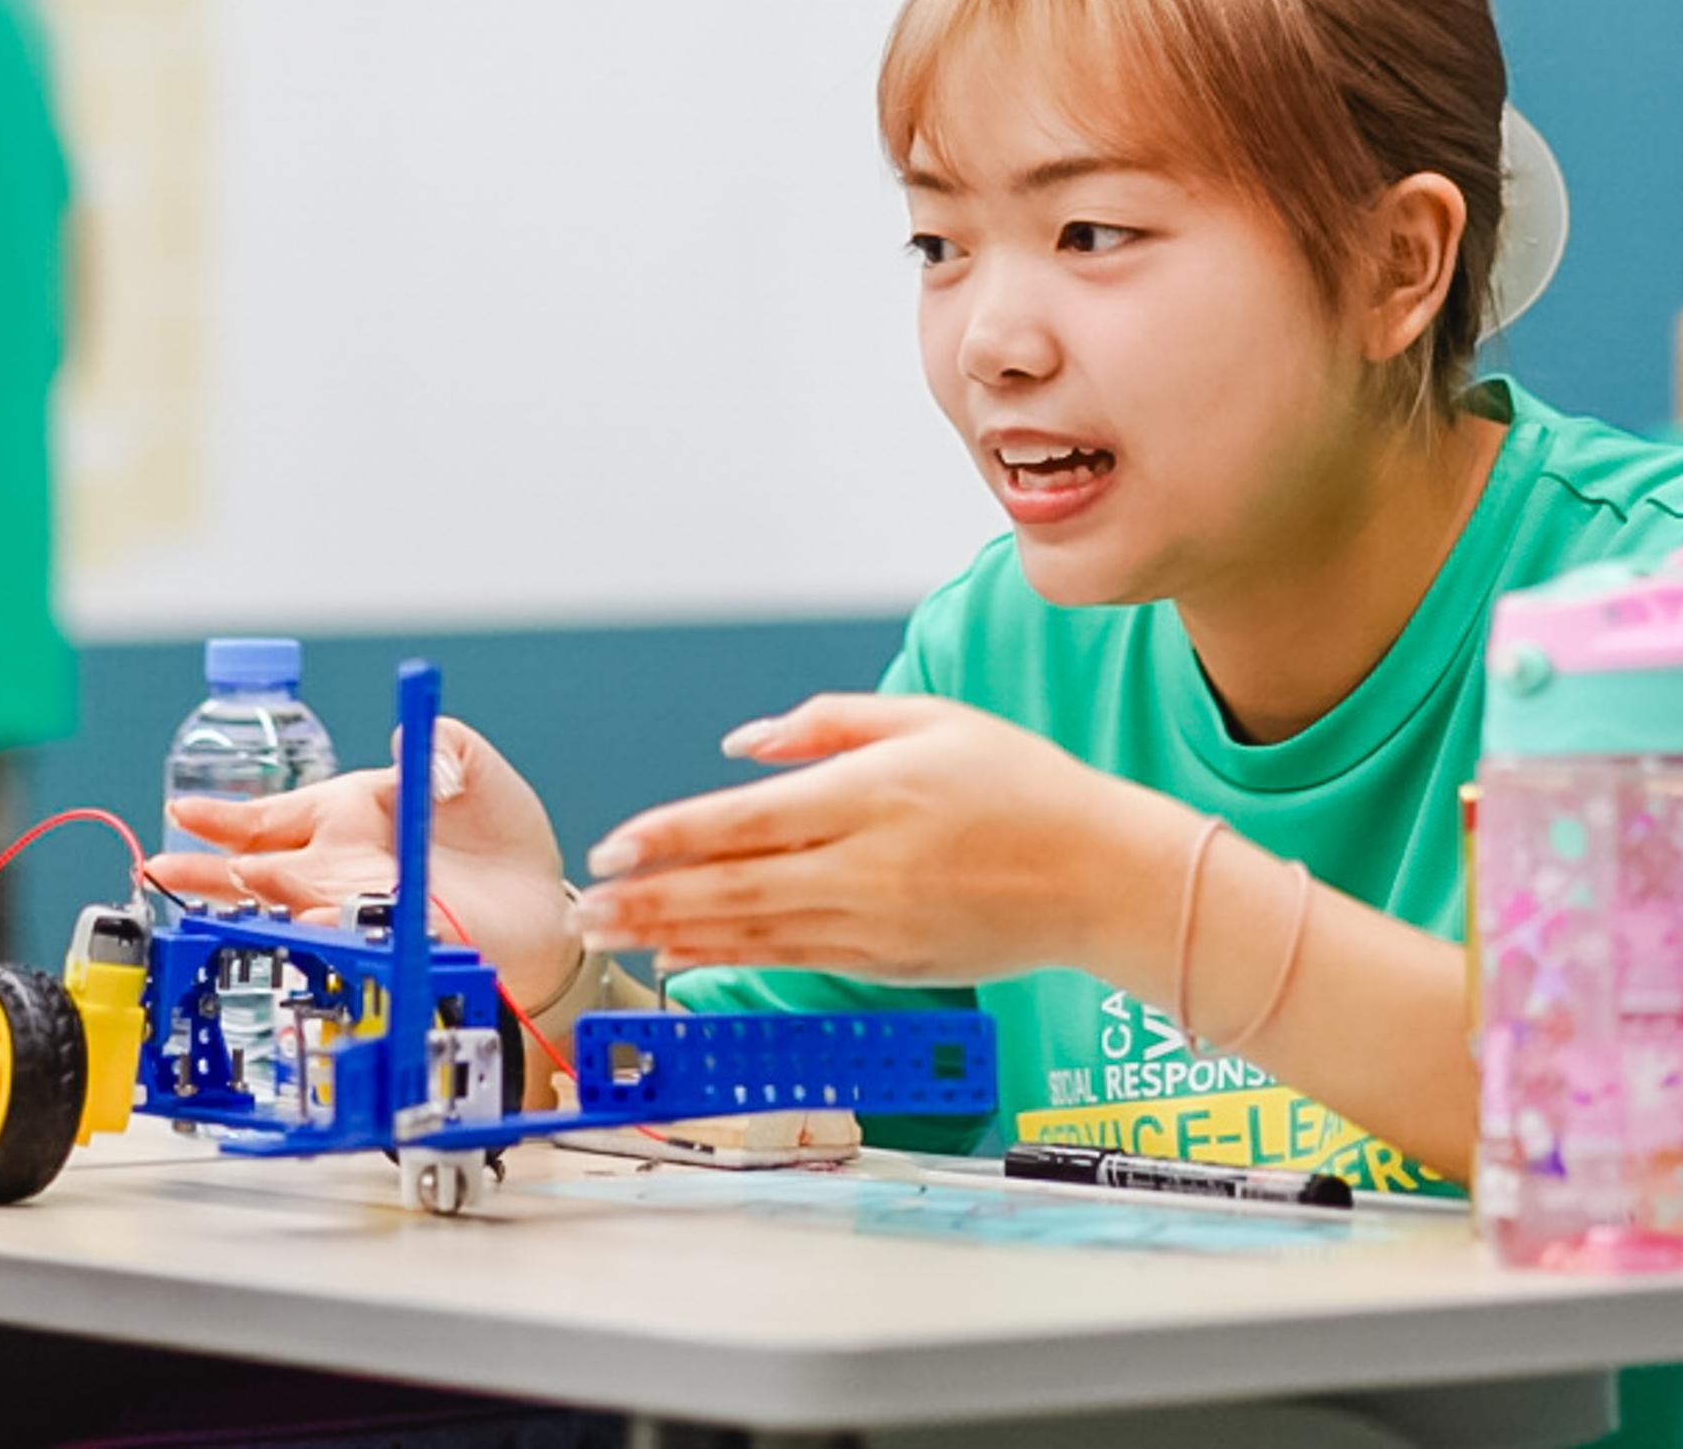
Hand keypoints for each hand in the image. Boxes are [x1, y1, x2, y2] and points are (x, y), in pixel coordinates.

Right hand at [147, 716, 579, 1013]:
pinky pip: (346, 937)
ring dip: (249, 903)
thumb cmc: (499, 836)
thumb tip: (407, 749)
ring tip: (203, 895)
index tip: (182, 811)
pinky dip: (322, 930)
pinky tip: (302, 924)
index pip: (274, 816)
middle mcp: (342, 864)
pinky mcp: (390, 940)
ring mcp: (361, 906)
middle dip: (206, 870)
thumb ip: (439, 746)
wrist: (542, 904)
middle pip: (259, 868)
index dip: (226, 816)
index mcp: (350, 814)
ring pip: (288, 906)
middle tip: (156, 869)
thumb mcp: (470, 766)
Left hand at [569, 693, 1175, 987]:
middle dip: (649, 899)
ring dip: (674, 934)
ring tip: (612, 936)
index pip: (748, 821)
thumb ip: (829, 723)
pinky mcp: (885, 963)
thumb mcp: (929, 719)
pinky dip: (731, 958)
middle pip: (735, 886)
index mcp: (873, 795)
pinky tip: (686, 955)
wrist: (1100, 877)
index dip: (674, 836)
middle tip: (583, 908)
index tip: (616, 846)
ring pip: (753, 932)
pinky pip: (790, 959)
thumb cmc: (1020, 786)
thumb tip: (742, 744)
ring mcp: (874, 925)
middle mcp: (865, 867)